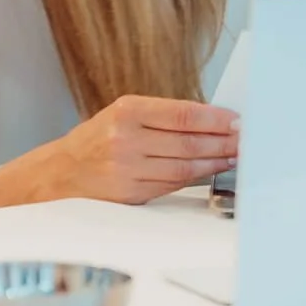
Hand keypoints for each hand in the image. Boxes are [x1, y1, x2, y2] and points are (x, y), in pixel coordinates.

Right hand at [0, 95, 239, 207]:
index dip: (215, 119)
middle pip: (188, 142)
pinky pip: (173, 184)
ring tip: (234, 156)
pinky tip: (209, 170)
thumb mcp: (123, 115)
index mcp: (126, 112)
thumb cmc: (96, 141)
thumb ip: (162, 117)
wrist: (60, 174)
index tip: (237, 121)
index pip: (183, 115)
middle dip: (223, 142)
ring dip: (215, 161)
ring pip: (185, 166)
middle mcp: (126, 139)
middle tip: (245, 140)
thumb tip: (211, 121)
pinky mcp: (131, 193)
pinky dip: (196, 177)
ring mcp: (128, 169)